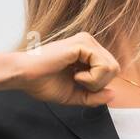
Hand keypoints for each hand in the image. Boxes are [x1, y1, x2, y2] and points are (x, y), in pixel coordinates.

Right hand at [0, 32, 120, 106]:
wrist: (24, 76)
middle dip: (98, 84)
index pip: (110, 70)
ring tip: (75, 78)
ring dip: (94, 81)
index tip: (78, 84)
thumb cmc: (43, 83)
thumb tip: (113, 95)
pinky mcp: (83, 43)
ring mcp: (87, 41)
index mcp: (87, 52)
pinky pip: (103, 65)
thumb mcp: (74, 95)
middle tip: (77, 82)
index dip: (98, 86)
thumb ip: (94, 97)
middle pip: (115, 69)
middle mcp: (89, 43)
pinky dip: (92, 78)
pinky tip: (75, 75)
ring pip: (112, 67)